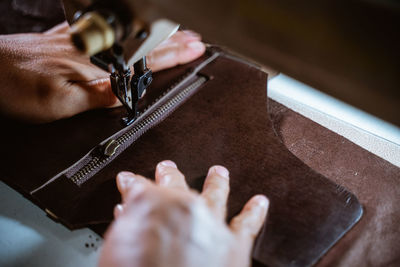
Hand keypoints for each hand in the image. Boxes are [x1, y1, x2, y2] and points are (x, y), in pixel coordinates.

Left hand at [0, 22, 204, 122]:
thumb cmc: (18, 86)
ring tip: (176, 34)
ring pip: (129, 36)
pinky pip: (109, 32)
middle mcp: (94, 49)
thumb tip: (128, 94)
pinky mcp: (72, 41)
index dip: (171, 56)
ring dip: (155, 36)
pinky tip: (132, 29)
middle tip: (196, 40)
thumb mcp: (59, 102)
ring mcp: (84, 42)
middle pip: (143, 44)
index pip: (144, 59)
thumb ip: (97, 96)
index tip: (194, 50)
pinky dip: (128, 31)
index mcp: (96, 63)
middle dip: (172, 42)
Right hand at [99, 161, 268, 266]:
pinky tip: (259, 202)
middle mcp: (186, 207)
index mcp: (153, 204)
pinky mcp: (235, 245)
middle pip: (177, 183)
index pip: (139, 186)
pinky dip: (255, 211)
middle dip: (169, 174)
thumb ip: (126, 223)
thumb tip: (127, 211)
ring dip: (216, 181)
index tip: (129, 181)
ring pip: (216, 193)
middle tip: (166, 167)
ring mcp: (212, 223)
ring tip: (218, 172)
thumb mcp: (115, 247)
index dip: (131, 183)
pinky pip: (248, 223)